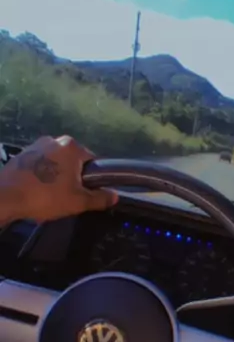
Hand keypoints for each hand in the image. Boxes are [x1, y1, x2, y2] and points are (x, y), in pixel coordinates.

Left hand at [0, 135, 117, 222]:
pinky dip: (41, 175)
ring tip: (50, 195)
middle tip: (68, 196)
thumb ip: (99, 198)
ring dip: (56, 176)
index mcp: (72, 146)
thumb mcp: (78, 202)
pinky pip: (39, 164)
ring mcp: (36, 145)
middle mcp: (55, 139)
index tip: (85, 192)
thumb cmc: (45, 197)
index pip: (92, 161)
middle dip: (72, 177)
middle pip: (73, 160)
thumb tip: (115, 195)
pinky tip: (36, 191)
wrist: (6, 197)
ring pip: (55, 162)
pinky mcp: (21, 154)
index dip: (92, 179)